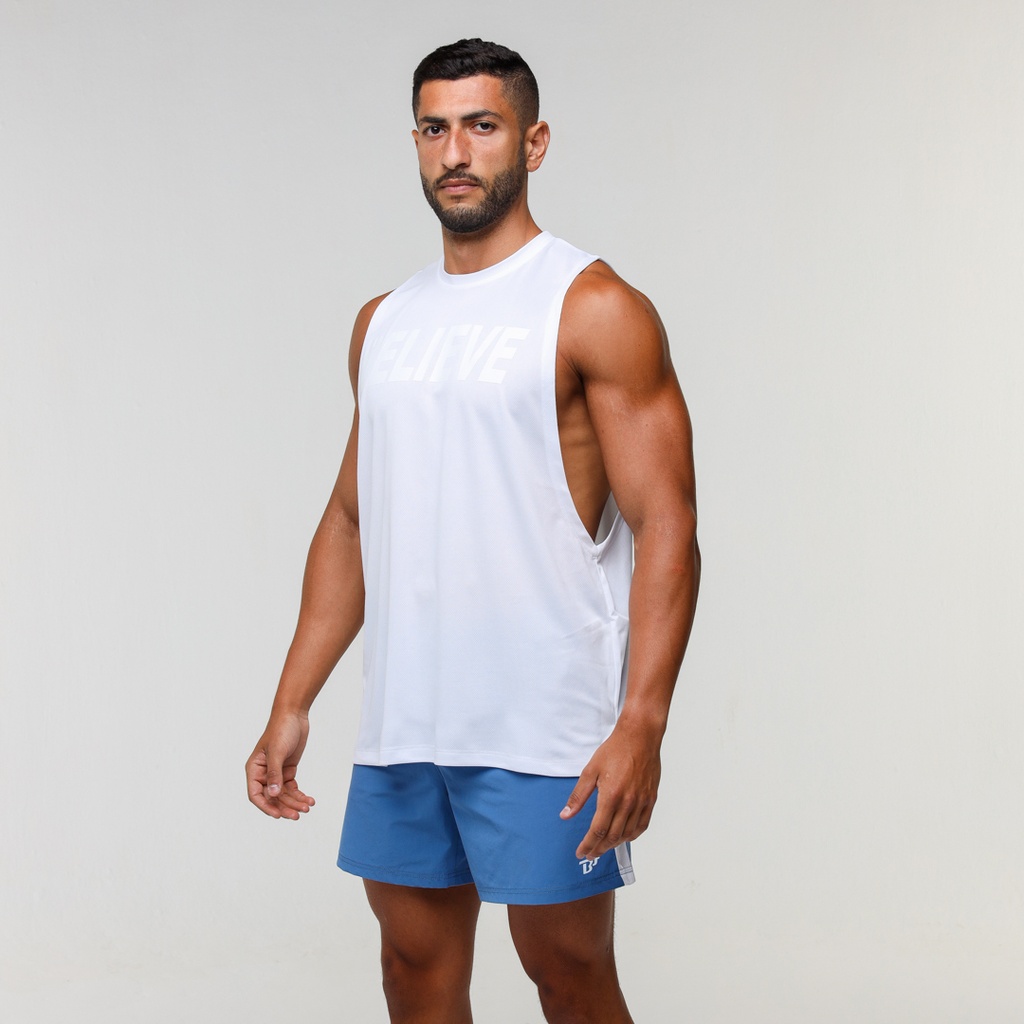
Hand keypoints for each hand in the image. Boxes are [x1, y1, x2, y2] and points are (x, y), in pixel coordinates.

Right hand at [245, 711, 314, 819]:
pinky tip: (309, 800)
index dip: (265, 806)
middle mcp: (264, 773)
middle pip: (272, 797)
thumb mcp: (277, 751)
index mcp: (254, 769)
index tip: (277, 815)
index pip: (256, 794)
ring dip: (295, 802)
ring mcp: (276, 773)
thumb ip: (274, 773)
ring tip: (307, 807)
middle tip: (297, 815)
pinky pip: (292, 788)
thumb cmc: (281, 729)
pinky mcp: (288, 770)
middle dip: (284, 807)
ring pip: (284, 795)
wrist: (294, 715)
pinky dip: (300, 795)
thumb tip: (274, 794)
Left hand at [560, 723, 661, 859]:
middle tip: (590, 853)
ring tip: (603, 846)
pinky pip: (642, 825)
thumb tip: (565, 815)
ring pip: (628, 834)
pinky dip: (632, 835)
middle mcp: (628, 802)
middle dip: (599, 848)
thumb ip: (578, 796)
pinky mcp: (651, 799)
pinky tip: (624, 837)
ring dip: (614, 844)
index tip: (581, 851)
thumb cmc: (615, 750)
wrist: (640, 737)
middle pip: (613, 836)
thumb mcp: (590, 770)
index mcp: (611, 796)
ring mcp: (642, 802)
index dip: (588, 844)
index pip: (598, 830)